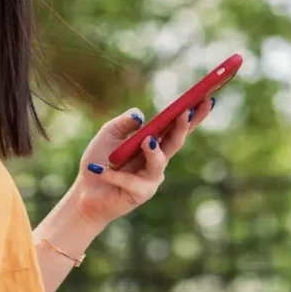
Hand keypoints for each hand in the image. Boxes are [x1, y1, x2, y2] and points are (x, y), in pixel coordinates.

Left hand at [72, 99, 214, 228]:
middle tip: (187, 111)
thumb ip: (124, 123)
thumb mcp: (108, 134)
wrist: (85, 192)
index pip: (176, 127)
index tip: (206, 97)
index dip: (193, 114)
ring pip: (159, 162)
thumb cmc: (98, 159)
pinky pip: (130, 181)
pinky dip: (115, 174)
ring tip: (148, 140)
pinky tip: (100, 169)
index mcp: (153, 142)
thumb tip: (140, 115)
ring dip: (154, 151)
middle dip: (183, 126)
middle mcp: (157, 160)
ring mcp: (151, 178)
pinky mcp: (140, 194)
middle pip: (175, 142)